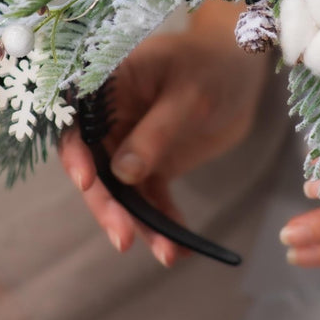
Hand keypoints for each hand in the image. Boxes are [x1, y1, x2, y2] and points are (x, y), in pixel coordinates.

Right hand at [59, 9, 269, 266]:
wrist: (243, 66)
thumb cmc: (213, 64)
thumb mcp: (188, 94)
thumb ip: (156, 131)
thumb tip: (122, 173)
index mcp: (109, 88)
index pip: (78, 124)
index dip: (76, 154)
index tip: (86, 182)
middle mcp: (112, 119)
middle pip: (96, 166)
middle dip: (108, 204)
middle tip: (123, 238)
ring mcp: (132, 143)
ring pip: (123, 190)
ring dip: (139, 223)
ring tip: (165, 254)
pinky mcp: (155, 162)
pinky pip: (152, 196)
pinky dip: (163, 220)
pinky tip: (180, 246)